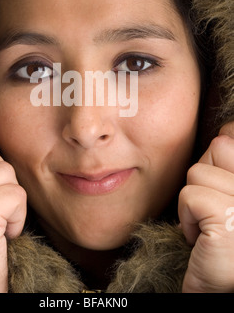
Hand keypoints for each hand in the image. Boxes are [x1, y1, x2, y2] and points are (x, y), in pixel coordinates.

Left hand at [179, 122, 233, 291]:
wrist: (224, 286)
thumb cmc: (227, 239)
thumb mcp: (232, 192)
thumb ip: (229, 162)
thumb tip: (225, 129)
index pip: (232, 136)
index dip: (222, 153)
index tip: (222, 184)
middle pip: (218, 146)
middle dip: (206, 175)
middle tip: (216, 207)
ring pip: (197, 171)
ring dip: (195, 201)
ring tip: (211, 225)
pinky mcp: (226, 216)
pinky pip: (188, 196)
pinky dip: (186, 220)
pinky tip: (203, 240)